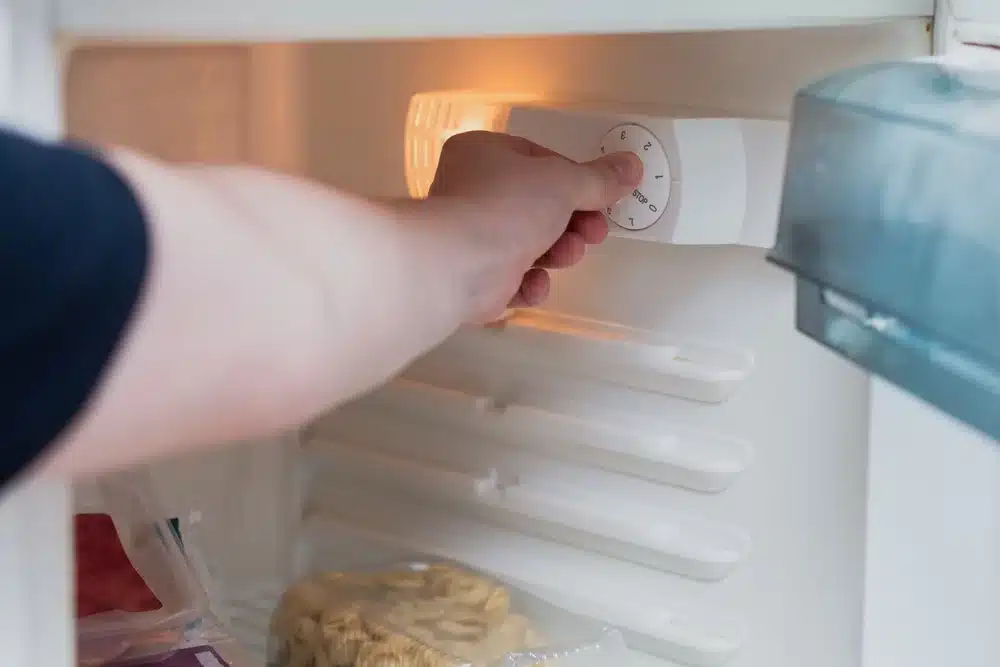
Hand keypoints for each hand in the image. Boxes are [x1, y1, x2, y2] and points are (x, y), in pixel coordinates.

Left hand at [425, 131, 641, 321]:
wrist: (458, 266)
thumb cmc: (507, 207)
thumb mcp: (564, 182)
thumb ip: (600, 179)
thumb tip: (632, 166)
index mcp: (483, 153)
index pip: (539, 161)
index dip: (575, 180)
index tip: (602, 197)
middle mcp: (471, 190)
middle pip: (538, 205)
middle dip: (572, 222)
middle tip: (594, 232)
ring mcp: (470, 236)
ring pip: (528, 243)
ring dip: (556, 251)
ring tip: (567, 255)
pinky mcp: (473, 277)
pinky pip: (511, 278)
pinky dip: (529, 283)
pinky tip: (534, 283)